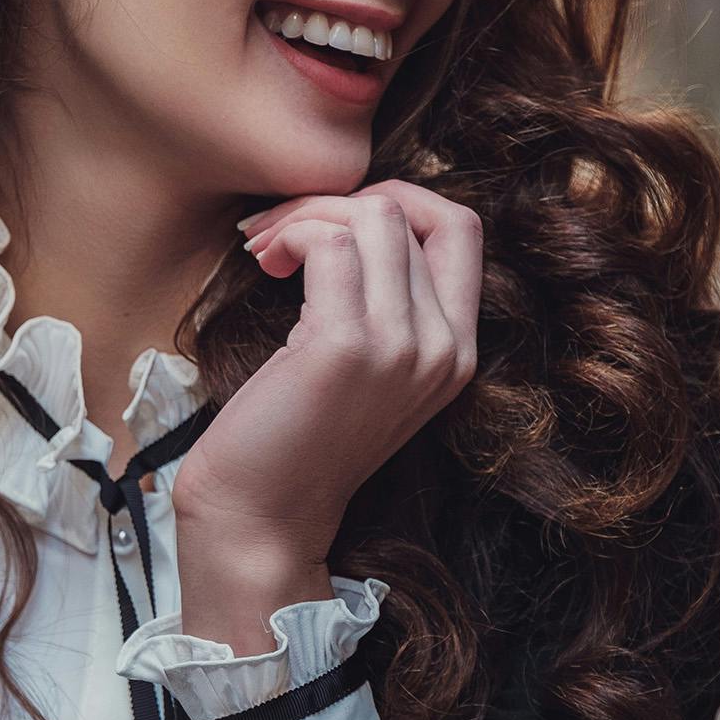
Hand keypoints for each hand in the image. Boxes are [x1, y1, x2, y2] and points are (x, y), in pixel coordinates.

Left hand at [174, 181, 483, 573]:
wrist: (260, 519)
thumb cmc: (293, 437)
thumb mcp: (362, 367)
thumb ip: (381, 304)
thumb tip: (351, 218)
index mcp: (456, 352)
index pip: (459, 228)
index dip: (395, 200)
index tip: (335, 222)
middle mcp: (444, 347)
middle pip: (410, 211)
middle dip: (335, 200)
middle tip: (281, 232)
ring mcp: (402, 347)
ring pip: (372, 217)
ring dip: (305, 215)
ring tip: (267, 250)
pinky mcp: (347, 347)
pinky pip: (331, 244)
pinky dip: (291, 236)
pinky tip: (263, 264)